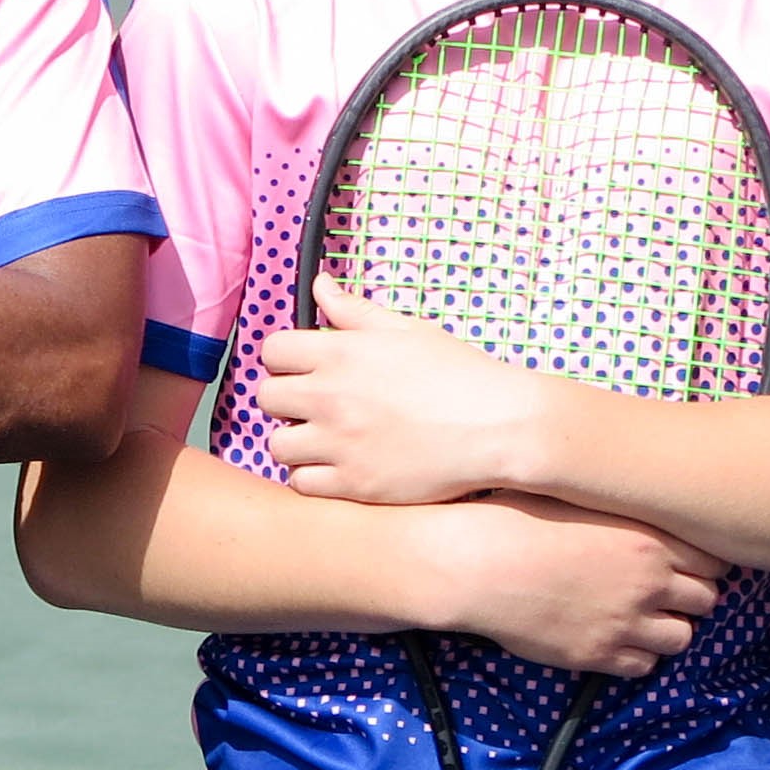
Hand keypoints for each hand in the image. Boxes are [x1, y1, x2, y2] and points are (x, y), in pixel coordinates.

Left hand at [263, 281, 552, 503]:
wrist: (501, 426)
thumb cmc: (460, 374)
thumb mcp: (408, 331)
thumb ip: (355, 311)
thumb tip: (320, 285)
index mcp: (343, 352)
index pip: (272, 350)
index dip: (287, 359)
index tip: (307, 369)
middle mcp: (332, 396)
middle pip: (268, 397)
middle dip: (288, 400)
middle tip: (317, 406)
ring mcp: (340, 443)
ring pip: (278, 444)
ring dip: (297, 441)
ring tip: (326, 440)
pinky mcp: (354, 484)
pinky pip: (301, 483)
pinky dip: (313, 476)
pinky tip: (339, 466)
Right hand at [432, 494, 728, 678]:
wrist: (479, 562)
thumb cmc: (522, 517)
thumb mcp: (586, 498)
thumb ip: (628, 509)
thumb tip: (648, 504)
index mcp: (649, 537)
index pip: (713, 559)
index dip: (703, 562)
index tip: (687, 561)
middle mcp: (649, 581)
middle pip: (707, 600)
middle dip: (691, 596)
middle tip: (666, 591)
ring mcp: (626, 622)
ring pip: (683, 638)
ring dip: (668, 628)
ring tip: (643, 617)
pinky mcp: (599, 655)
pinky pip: (644, 666)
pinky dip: (637, 656)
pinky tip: (615, 637)